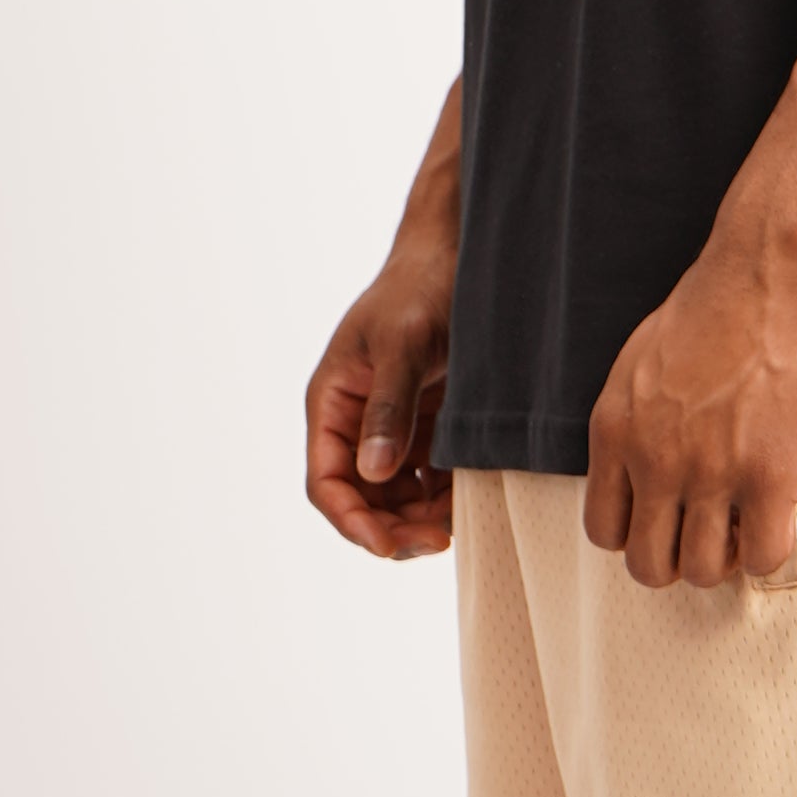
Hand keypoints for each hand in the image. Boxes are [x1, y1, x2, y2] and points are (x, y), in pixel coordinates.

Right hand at [306, 103, 462, 561]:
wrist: (462, 252)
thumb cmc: (422, 288)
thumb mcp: (403, 344)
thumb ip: (390, 408)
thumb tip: (374, 473)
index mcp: (332, 402)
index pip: (326, 480)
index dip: (352, 521)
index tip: (388, 545)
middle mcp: (356, 421)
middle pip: (361, 498)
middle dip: (391, 528)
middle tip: (435, 543)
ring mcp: (392, 426)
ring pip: (395, 496)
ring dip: (419, 519)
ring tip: (456, 526)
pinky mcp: (428, 424)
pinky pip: (428, 478)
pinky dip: (444, 497)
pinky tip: (469, 501)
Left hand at [583, 201, 796, 590]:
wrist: (768, 275)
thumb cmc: (716, 305)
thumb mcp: (641, 365)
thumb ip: (638, 422)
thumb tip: (647, 462)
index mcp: (616, 433)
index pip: (603, 529)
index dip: (639, 536)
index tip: (667, 521)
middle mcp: (655, 462)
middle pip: (647, 564)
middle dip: (677, 560)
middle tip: (707, 535)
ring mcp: (711, 473)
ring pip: (701, 570)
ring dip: (725, 561)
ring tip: (744, 528)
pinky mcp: (770, 477)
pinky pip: (762, 557)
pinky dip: (768, 555)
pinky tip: (777, 523)